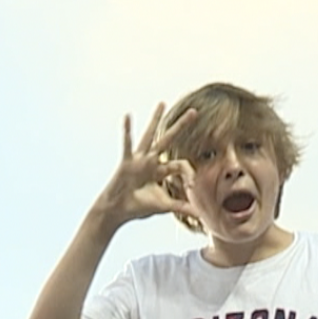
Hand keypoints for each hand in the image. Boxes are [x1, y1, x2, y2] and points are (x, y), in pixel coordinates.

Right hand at [92, 103, 199, 227]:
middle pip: (169, 140)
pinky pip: (128, 144)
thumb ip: (181, 207)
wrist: (117, 211)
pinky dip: (127, 131)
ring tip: (162, 103)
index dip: (188, 173)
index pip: (180, 164)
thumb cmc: (138, 207)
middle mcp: (151, 161)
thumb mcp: (163, 206)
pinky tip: (128, 116)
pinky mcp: (127, 162)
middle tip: (194, 111)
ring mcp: (139, 160)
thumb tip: (200, 216)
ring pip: (150, 136)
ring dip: (156, 120)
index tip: (191, 185)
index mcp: (160, 170)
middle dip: (181, 126)